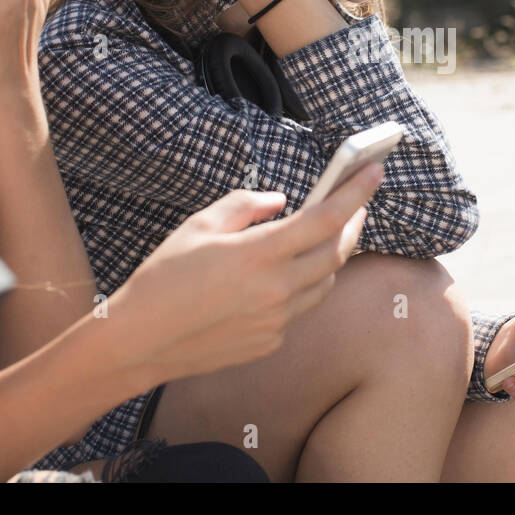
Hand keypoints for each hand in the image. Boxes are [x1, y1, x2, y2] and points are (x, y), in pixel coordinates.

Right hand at [109, 163, 384, 384]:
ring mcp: (276, 320)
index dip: (356, 192)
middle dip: (353, 224)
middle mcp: (276, 289)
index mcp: (260, 253)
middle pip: (336, 253)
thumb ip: (247, 205)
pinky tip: (287, 277)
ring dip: (331, 258)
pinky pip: (299, 310)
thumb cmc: (163, 277)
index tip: (375, 171)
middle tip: (357, 205)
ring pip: (323, 284)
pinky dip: (301, 287)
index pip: (326, 218)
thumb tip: (281, 201)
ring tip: (328, 237)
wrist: (139, 341)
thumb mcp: (200, 224)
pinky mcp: (269, 342)